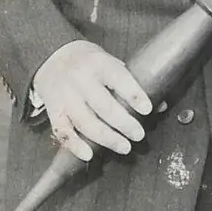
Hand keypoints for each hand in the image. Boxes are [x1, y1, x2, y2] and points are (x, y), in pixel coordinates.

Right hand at [30, 39, 154, 162]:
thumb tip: (160, 105)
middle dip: (124, 123)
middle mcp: (80, 79)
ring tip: (124, 147)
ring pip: (86, 122)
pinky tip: (89, 154)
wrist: (51, 56)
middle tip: (139, 135)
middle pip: (103, 105)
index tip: (147, 109)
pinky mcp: (54, 110)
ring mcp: (65, 96)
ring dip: (107, 138)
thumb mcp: (109, 61)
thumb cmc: (88, 61)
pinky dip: (75, 145)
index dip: (134, 94)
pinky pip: (63, 131)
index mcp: (98, 63)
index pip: (119, 78)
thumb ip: (131, 82)